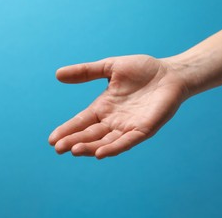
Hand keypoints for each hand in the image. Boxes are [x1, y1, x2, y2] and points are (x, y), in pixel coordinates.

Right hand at [48, 55, 188, 158]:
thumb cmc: (142, 70)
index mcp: (104, 107)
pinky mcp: (144, 129)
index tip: (51, 139)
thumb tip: (57, 75)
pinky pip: (127, 141)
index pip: (81, 122)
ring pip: (105, 141)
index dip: (67, 130)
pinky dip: (114, 148)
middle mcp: (113, 120)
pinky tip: (100, 153)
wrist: (170, 73)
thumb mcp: (110, 67)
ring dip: (90, 147)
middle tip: (58, 148)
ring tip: (74, 150)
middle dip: (74, 141)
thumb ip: (86, 72)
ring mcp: (128, 126)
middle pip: (90, 134)